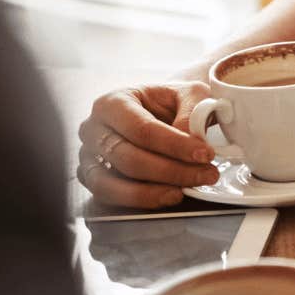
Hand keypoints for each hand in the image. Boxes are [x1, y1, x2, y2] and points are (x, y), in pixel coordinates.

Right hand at [75, 81, 219, 206]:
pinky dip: (139, 200)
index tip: (204, 154)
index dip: (174, 145)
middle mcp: (94, 129)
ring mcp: (89, 156)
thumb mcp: (190, 94)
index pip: (141, 128)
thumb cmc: (171, 102)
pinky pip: (109, 197)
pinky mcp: (92, 179)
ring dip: (154, 192)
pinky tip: (167, 196)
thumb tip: (192, 141)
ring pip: (115, 183)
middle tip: (206, 174)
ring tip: (185, 190)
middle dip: (171, 171)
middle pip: (130, 158)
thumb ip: (193, 112)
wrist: (159, 111)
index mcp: (113, 102)